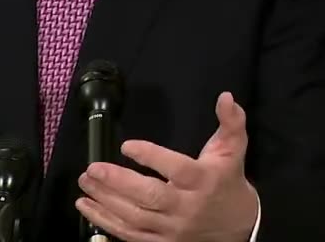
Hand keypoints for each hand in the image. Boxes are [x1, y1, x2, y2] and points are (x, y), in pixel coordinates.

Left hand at [77, 92, 259, 241]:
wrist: (239, 228)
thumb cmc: (228, 182)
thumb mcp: (233, 149)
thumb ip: (231, 122)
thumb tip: (225, 96)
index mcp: (202, 181)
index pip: (176, 169)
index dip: (150, 157)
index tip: (126, 145)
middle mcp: (186, 206)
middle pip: (150, 197)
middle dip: (118, 182)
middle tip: (93, 169)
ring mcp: (172, 228)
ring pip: (135, 218)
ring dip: (105, 201)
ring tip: (85, 183)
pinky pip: (130, 235)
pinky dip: (105, 222)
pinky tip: (87, 206)